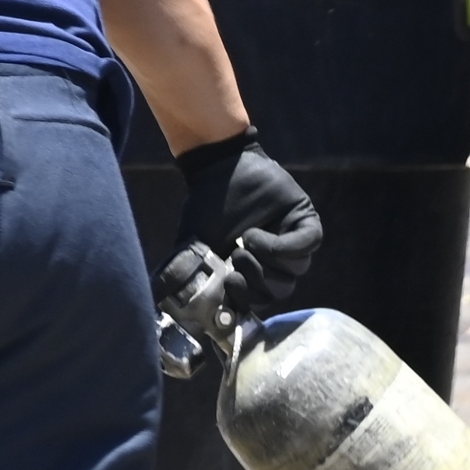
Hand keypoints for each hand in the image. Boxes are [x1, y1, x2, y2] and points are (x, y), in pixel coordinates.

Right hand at [175, 131, 321, 305]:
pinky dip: (283, 246)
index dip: (247, 298)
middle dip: (257, 278)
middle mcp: (276, 261)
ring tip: (245, 240)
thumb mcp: (192, 244)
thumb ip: (182, 273)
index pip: (260, 300)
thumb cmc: (206, 207)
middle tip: (235, 256)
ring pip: (296, 270)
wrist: (218, 170)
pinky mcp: (305, 222)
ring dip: (267, 260)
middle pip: (280, 289)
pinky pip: (308, 245)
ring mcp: (293, 242)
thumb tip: (161, 296)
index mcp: (254, 272)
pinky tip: (257, 235)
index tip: (228, 282)